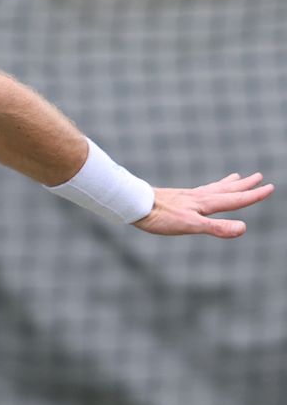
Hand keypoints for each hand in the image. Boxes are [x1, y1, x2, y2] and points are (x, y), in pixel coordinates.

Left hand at [134, 172, 273, 237]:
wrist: (135, 204)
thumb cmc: (161, 217)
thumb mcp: (191, 225)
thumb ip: (217, 227)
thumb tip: (243, 228)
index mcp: (205, 203)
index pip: (235, 199)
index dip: (253, 195)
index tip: (269, 187)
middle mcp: (199, 197)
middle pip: (226, 190)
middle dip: (244, 185)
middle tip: (259, 176)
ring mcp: (187, 196)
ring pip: (213, 188)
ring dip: (227, 184)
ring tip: (236, 176)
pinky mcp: (176, 198)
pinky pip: (199, 191)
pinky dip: (208, 188)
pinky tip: (201, 192)